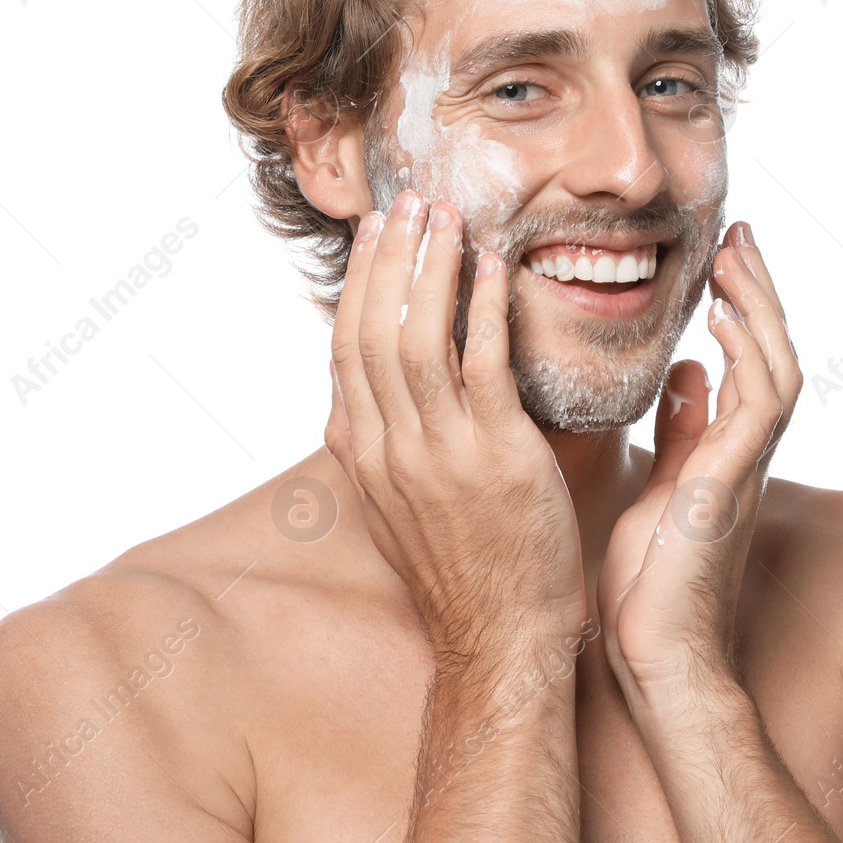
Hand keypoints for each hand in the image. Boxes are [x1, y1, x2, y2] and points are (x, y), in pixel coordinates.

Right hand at [325, 190, 586, 667]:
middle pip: (374, 333)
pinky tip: (494, 271)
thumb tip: (344, 408)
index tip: (376, 234)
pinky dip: (484, 311)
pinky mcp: (497, 460)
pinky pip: (483, 368)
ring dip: (432, 270)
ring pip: (418, 341)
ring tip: (448, 218)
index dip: (360, 284)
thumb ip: (369, 453)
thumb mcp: (390, 513)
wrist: (499, 641)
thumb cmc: (460, 573)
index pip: (347, 350)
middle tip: (410, 202)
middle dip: (390, 259)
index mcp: (365, 457)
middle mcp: (391, 450)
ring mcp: (441, 455)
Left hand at [595, 221, 800, 709]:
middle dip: (757, 292)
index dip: (741, 308)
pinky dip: (748, 359)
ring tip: (734, 257)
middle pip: (771, 353)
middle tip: (736, 236)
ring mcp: (744, 469)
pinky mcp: (729, 486)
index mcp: (725, 451)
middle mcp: (745, 454)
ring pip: (776, 368)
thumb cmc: (651, 582)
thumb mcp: (661, 486)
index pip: (745, 362)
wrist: (657, 656)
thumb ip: (682, 430)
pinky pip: (758, 409)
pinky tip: (723, 321)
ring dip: (759, 310)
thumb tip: (688, 372)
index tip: (721, 257)